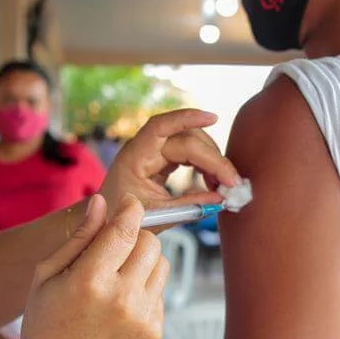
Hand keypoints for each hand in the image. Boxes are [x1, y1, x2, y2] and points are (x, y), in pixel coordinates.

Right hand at [17, 194, 169, 338]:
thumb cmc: (45, 322)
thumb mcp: (47, 274)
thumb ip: (78, 236)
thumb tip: (101, 202)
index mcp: (90, 280)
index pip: (126, 229)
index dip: (131, 209)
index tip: (128, 204)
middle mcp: (122, 298)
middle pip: (151, 242)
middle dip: (136, 236)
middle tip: (115, 247)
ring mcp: (142, 318)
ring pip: (162, 264)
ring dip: (144, 261)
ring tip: (116, 277)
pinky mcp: (154, 332)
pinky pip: (160, 292)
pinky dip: (144, 289)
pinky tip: (119, 304)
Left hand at [100, 109, 240, 216]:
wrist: (108, 221)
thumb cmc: (125, 219)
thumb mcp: (157, 217)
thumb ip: (189, 207)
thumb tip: (221, 199)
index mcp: (134, 158)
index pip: (160, 126)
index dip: (187, 117)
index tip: (214, 118)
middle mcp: (144, 148)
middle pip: (185, 138)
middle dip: (212, 157)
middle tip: (231, 183)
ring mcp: (153, 151)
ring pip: (191, 142)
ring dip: (211, 160)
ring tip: (222, 185)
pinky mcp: (162, 157)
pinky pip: (189, 152)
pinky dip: (204, 164)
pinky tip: (213, 180)